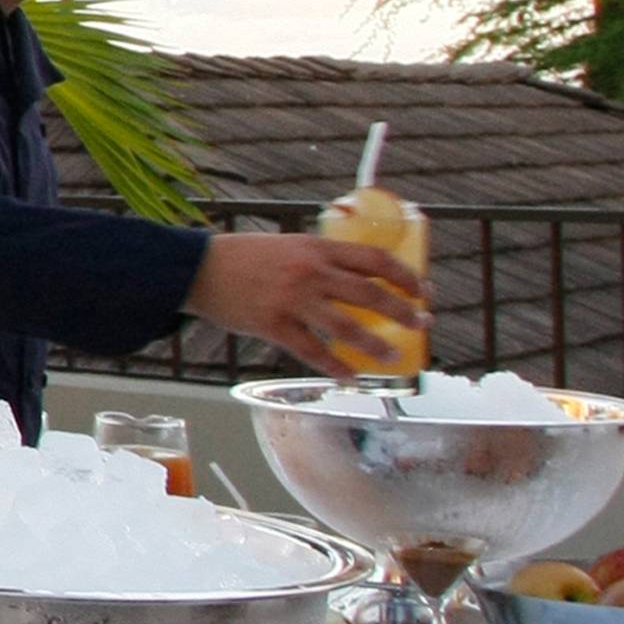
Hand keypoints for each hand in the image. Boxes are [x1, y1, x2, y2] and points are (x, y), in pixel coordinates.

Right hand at [182, 232, 429, 377]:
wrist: (200, 269)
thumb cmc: (246, 257)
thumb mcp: (290, 246)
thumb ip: (321, 260)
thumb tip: (358, 282)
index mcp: (316, 247)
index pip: (374, 259)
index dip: (405, 276)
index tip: (423, 291)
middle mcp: (309, 272)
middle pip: (369, 294)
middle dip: (403, 311)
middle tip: (422, 324)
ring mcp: (291, 300)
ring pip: (346, 327)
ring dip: (375, 345)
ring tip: (393, 358)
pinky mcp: (273, 326)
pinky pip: (312, 351)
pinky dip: (335, 366)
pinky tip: (350, 377)